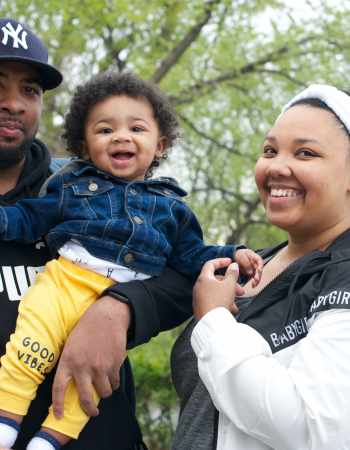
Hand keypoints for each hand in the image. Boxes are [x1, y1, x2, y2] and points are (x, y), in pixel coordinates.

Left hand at [52, 296, 129, 417]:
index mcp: (68, 361)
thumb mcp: (71, 344)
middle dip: (90, 410)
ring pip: (104, 392)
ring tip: (105, 385)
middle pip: (85, 398)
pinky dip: (114, 381)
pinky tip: (113, 373)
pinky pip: (115, 382)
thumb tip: (73, 384)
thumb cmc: (87, 329)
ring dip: (105, 391)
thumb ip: (70, 363)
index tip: (58, 415)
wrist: (107, 316)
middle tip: (93, 412)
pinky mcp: (114, 364)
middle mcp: (82, 367)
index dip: (58, 405)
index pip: (58, 388)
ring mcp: (99, 367)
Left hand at [193, 258, 242, 319]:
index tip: (230, 261)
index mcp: (203, 279)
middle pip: (216, 281)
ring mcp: (198, 298)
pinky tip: (231, 310)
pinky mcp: (200, 308)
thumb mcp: (229, 285)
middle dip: (230, 285)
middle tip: (241, 291)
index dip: (221, 261)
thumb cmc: (219, 301)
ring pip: (216, 292)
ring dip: (228, 296)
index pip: (211, 264)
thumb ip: (232, 273)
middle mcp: (198, 287)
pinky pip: (213, 302)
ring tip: (236, 304)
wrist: (211, 323)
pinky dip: (222, 303)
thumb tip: (233, 265)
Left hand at [235, 249, 262, 286]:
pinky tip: (253, 286)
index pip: (259, 260)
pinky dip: (254, 283)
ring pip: (258, 276)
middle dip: (258, 275)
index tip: (259, 270)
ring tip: (254, 285)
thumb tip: (250, 273)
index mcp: (255, 257)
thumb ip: (246, 263)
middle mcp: (257, 264)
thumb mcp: (241, 256)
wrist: (236, 256)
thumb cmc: (239, 255)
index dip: (260, 265)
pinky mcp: (252, 274)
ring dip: (257, 281)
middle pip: (259, 270)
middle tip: (256, 279)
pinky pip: (254, 279)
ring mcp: (255, 269)